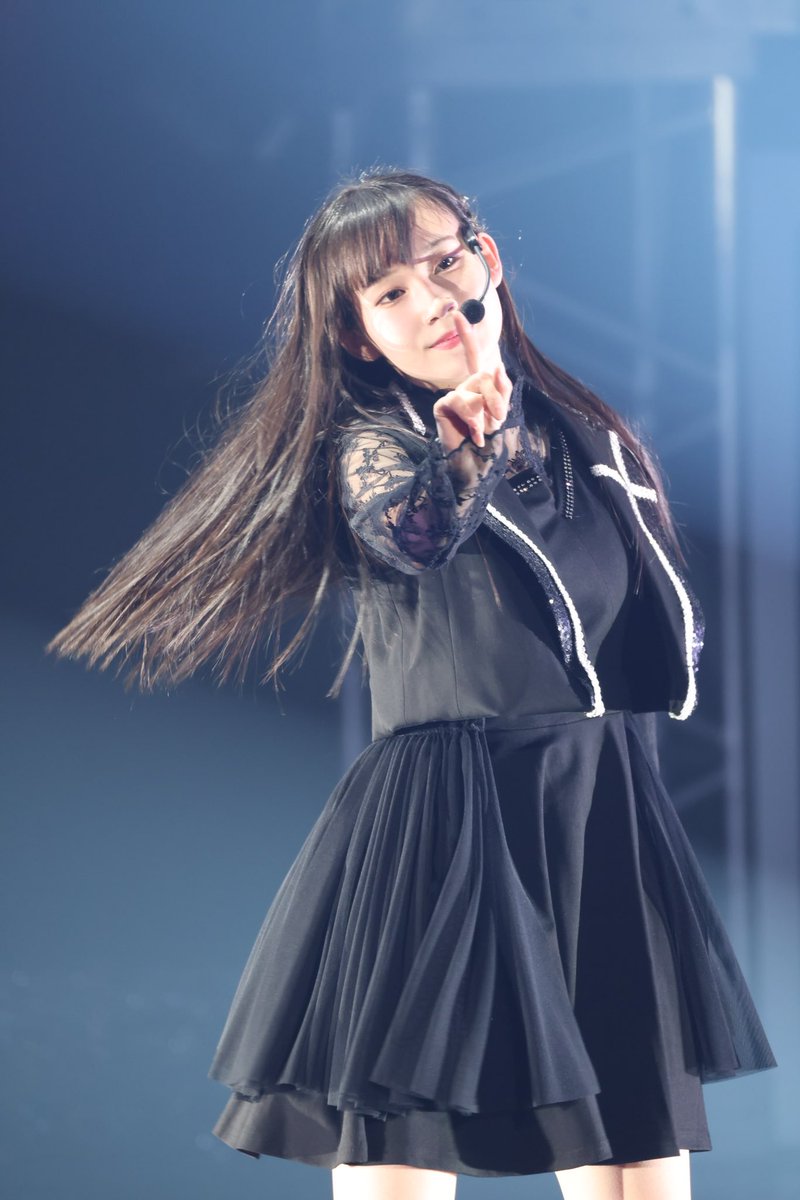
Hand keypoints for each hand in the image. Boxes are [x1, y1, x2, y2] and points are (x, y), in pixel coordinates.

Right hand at [432, 312, 512, 452]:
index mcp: (480, 387)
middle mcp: (466, 388)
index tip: (458, 314)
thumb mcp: (502, 414)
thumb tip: (496, 367)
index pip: (475, 356)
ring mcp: (453, 396)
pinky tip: (477, 436)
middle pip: (483, 374)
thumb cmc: (490, 443)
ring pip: (474, 387)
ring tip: (485, 431)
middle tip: (499, 417)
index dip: (467, 335)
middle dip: (496, 396)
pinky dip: (473, 419)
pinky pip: (459, 400)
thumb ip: (501, 390)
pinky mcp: (442, 407)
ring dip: (485, 411)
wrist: (475, 466)